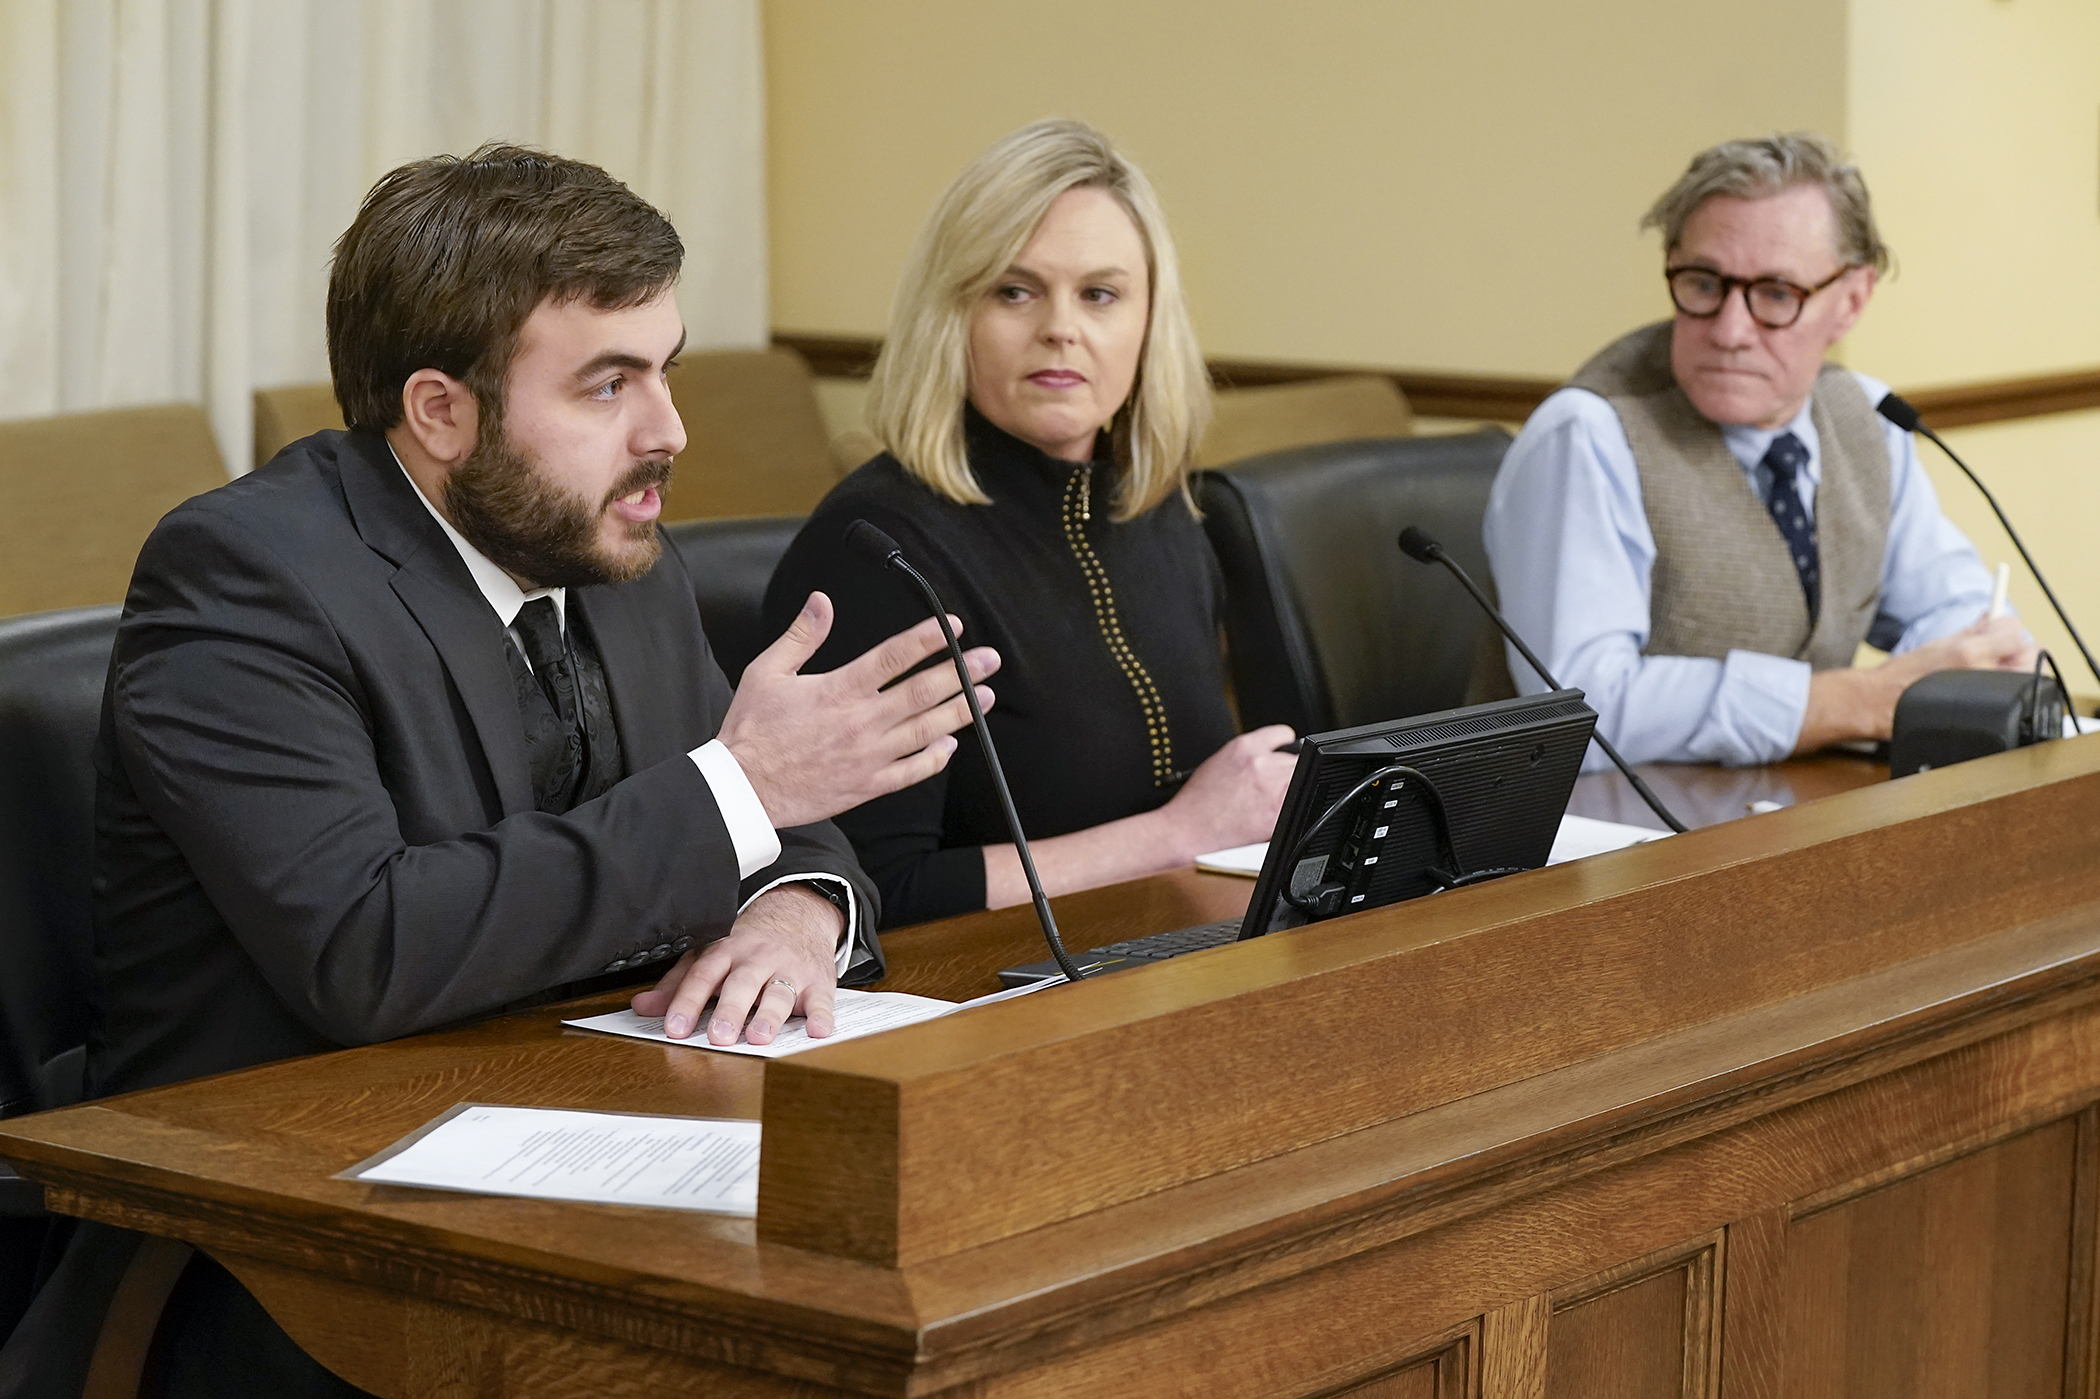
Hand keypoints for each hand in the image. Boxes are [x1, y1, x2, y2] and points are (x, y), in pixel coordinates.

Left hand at [631, 884, 843, 1044]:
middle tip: (719, 1036)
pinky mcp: (818, 982)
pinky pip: (822, 1000)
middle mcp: (757, 959)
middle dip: (730, 1010)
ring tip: (759, 1037)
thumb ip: (679, 983)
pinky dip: (822, 1015)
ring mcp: (789, 970)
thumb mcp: (712, 954)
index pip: (703, 975)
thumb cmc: (750, 943)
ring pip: (779, 992)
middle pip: (741, 983)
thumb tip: (643, 1007)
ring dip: (769, 1015)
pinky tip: (818, 1030)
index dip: (687, 1001)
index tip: (675, 1028)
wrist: (801, 914)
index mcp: (727, 951)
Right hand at [718, 591, 998, 828]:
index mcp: (839, 690)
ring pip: (926, 730)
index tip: (953, 627)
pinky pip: (912, 772)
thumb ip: (801, 635)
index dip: (928, 639)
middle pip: (923, 692)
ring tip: (986, 697)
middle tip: (989, 660)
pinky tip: (951, 744)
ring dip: (960, 711)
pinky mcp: (868, 786)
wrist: (744, 789)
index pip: (894, 657)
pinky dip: (935, 758)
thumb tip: (821, 601)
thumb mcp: (767, 672)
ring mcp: (869, 756)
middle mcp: (861, 722)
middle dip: (962, 673)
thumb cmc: (752, 731)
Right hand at [1157, 724, 1297, 859]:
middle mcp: (1260, 764)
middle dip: (1285, 771)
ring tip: (1266, 801)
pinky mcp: (1276, 814)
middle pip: (1294, 760)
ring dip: (1288, 790)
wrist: (1187, 829)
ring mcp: (1271, 788)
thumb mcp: (1219, 761)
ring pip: (1298, 782)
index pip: (1283, 734)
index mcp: (1245, 747)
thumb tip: (1267, 757)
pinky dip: (1286, 811)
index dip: (1285, 745)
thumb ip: (1248, 755)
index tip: (1286, 751)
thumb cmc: (1197, 800)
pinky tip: (1267, 814)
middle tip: (1268, 786)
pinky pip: (1294, 806)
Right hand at [1796, 615, 2037, 751]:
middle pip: (2031, 652)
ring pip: (2025, 675)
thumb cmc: (1903, 677)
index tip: (1996, 635)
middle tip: (1997, 656)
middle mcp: (1983, 674)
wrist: (1882, 706)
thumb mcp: (1939, 644)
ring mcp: (1989, 698)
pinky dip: (2005, 695)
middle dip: (2016, 651)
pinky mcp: (1990, 716)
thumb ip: (1973, 630)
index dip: (2004, 630)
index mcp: (1971, 652)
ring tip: (1986, 678)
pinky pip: (2014, 698)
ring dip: (2013, 673)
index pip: (2015, 629)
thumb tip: (1993, 617)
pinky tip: (1983, 696)